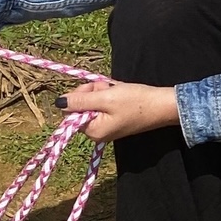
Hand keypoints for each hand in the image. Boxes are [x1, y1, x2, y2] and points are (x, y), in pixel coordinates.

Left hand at [57, 80, 180, 141]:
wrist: (162, 105)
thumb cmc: (136, 102)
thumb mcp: (106, 98)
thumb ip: (81, 100)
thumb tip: (58, 102)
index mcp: (93, 131)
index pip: (70, 110)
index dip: (80, 94)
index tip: (96, 88)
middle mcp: (97, 132)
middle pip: (80, 106)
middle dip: (92, 92)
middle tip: (108, 87)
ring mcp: (105, 127)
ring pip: (91, 103)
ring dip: (101, 91)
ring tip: (116, 90)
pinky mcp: (113, 120)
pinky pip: (102, 105)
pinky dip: (108, 96)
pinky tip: (120, 93)